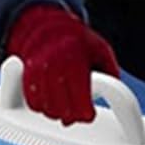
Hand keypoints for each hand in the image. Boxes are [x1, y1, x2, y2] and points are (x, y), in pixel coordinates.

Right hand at [5, 4, 120, 123]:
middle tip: (79, 115)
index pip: (79, 92)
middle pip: (61, 104)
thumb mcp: (102, 50)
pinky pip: (32, 101)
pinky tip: (51, 106)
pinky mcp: (27, 75)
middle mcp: (54, 62)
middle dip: (72, 116)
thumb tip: (116, 92)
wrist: (50, 28)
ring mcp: (38, 68)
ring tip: (66, 111)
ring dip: (57, 114)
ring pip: (46, 105)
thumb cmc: (79, 41)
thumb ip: (111, 71)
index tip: (89, 116)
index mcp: (75, 56)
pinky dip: (41, 108)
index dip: (84, 110)